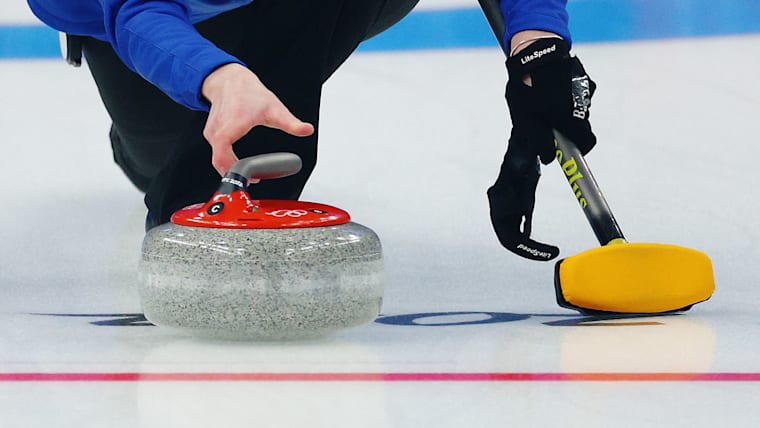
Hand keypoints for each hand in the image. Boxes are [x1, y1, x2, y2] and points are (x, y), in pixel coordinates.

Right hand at [201, 63, 314, 175]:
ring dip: (231, 166)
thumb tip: (307, 129)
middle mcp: (217, 130)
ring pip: (217, 158)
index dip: (234, 170)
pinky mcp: (211, 133)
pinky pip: (216, 152)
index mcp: (231, 126)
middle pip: (219, 162)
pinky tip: (238, 161)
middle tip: (253, 178)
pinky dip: (226, 159)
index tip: (249, 177)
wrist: (231, 80)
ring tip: (248, 170)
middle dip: (235, 172)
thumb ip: (291, 123)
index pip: (222, 156)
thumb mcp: (274, 108)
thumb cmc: (248, 93)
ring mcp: (211, 132)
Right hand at [488, 35, 594, 260]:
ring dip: (520, 233)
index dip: (521, 237)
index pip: (506, 208)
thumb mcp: (552, 111)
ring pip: (508, 209)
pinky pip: (520, 199)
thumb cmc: (543, 91)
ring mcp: (517, 167)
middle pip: (502, 216)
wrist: (534, 73)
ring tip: (541, 250)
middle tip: (546, 254)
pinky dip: (524, 218)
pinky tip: (533, 231)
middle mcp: (512, 168)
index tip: (547, 248)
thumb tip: (560, 157)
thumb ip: (555, 136)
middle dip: (519, 241)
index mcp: (516, 161)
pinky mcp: (525, 165)